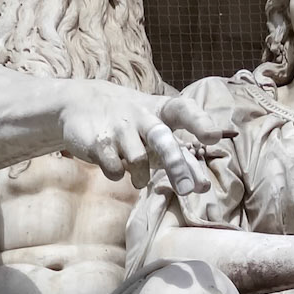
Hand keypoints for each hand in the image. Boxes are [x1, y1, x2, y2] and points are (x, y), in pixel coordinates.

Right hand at [59, 88, 231, 196]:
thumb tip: (203, 187)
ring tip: (138, 178)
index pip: (184, 110)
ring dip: (141, 177)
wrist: (79, 103)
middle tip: (187, 190)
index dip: (199, 123)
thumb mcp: (155, 128)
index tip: (214, 137)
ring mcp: (119, 128)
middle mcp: (141, 115)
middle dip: (176, 164)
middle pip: (162, 139)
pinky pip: (114, 169)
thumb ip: (179, 153)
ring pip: (138, 160)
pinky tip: (114, 166)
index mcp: (160, 110)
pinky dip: (116, 174)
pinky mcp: (98, 142)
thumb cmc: (131, 121)